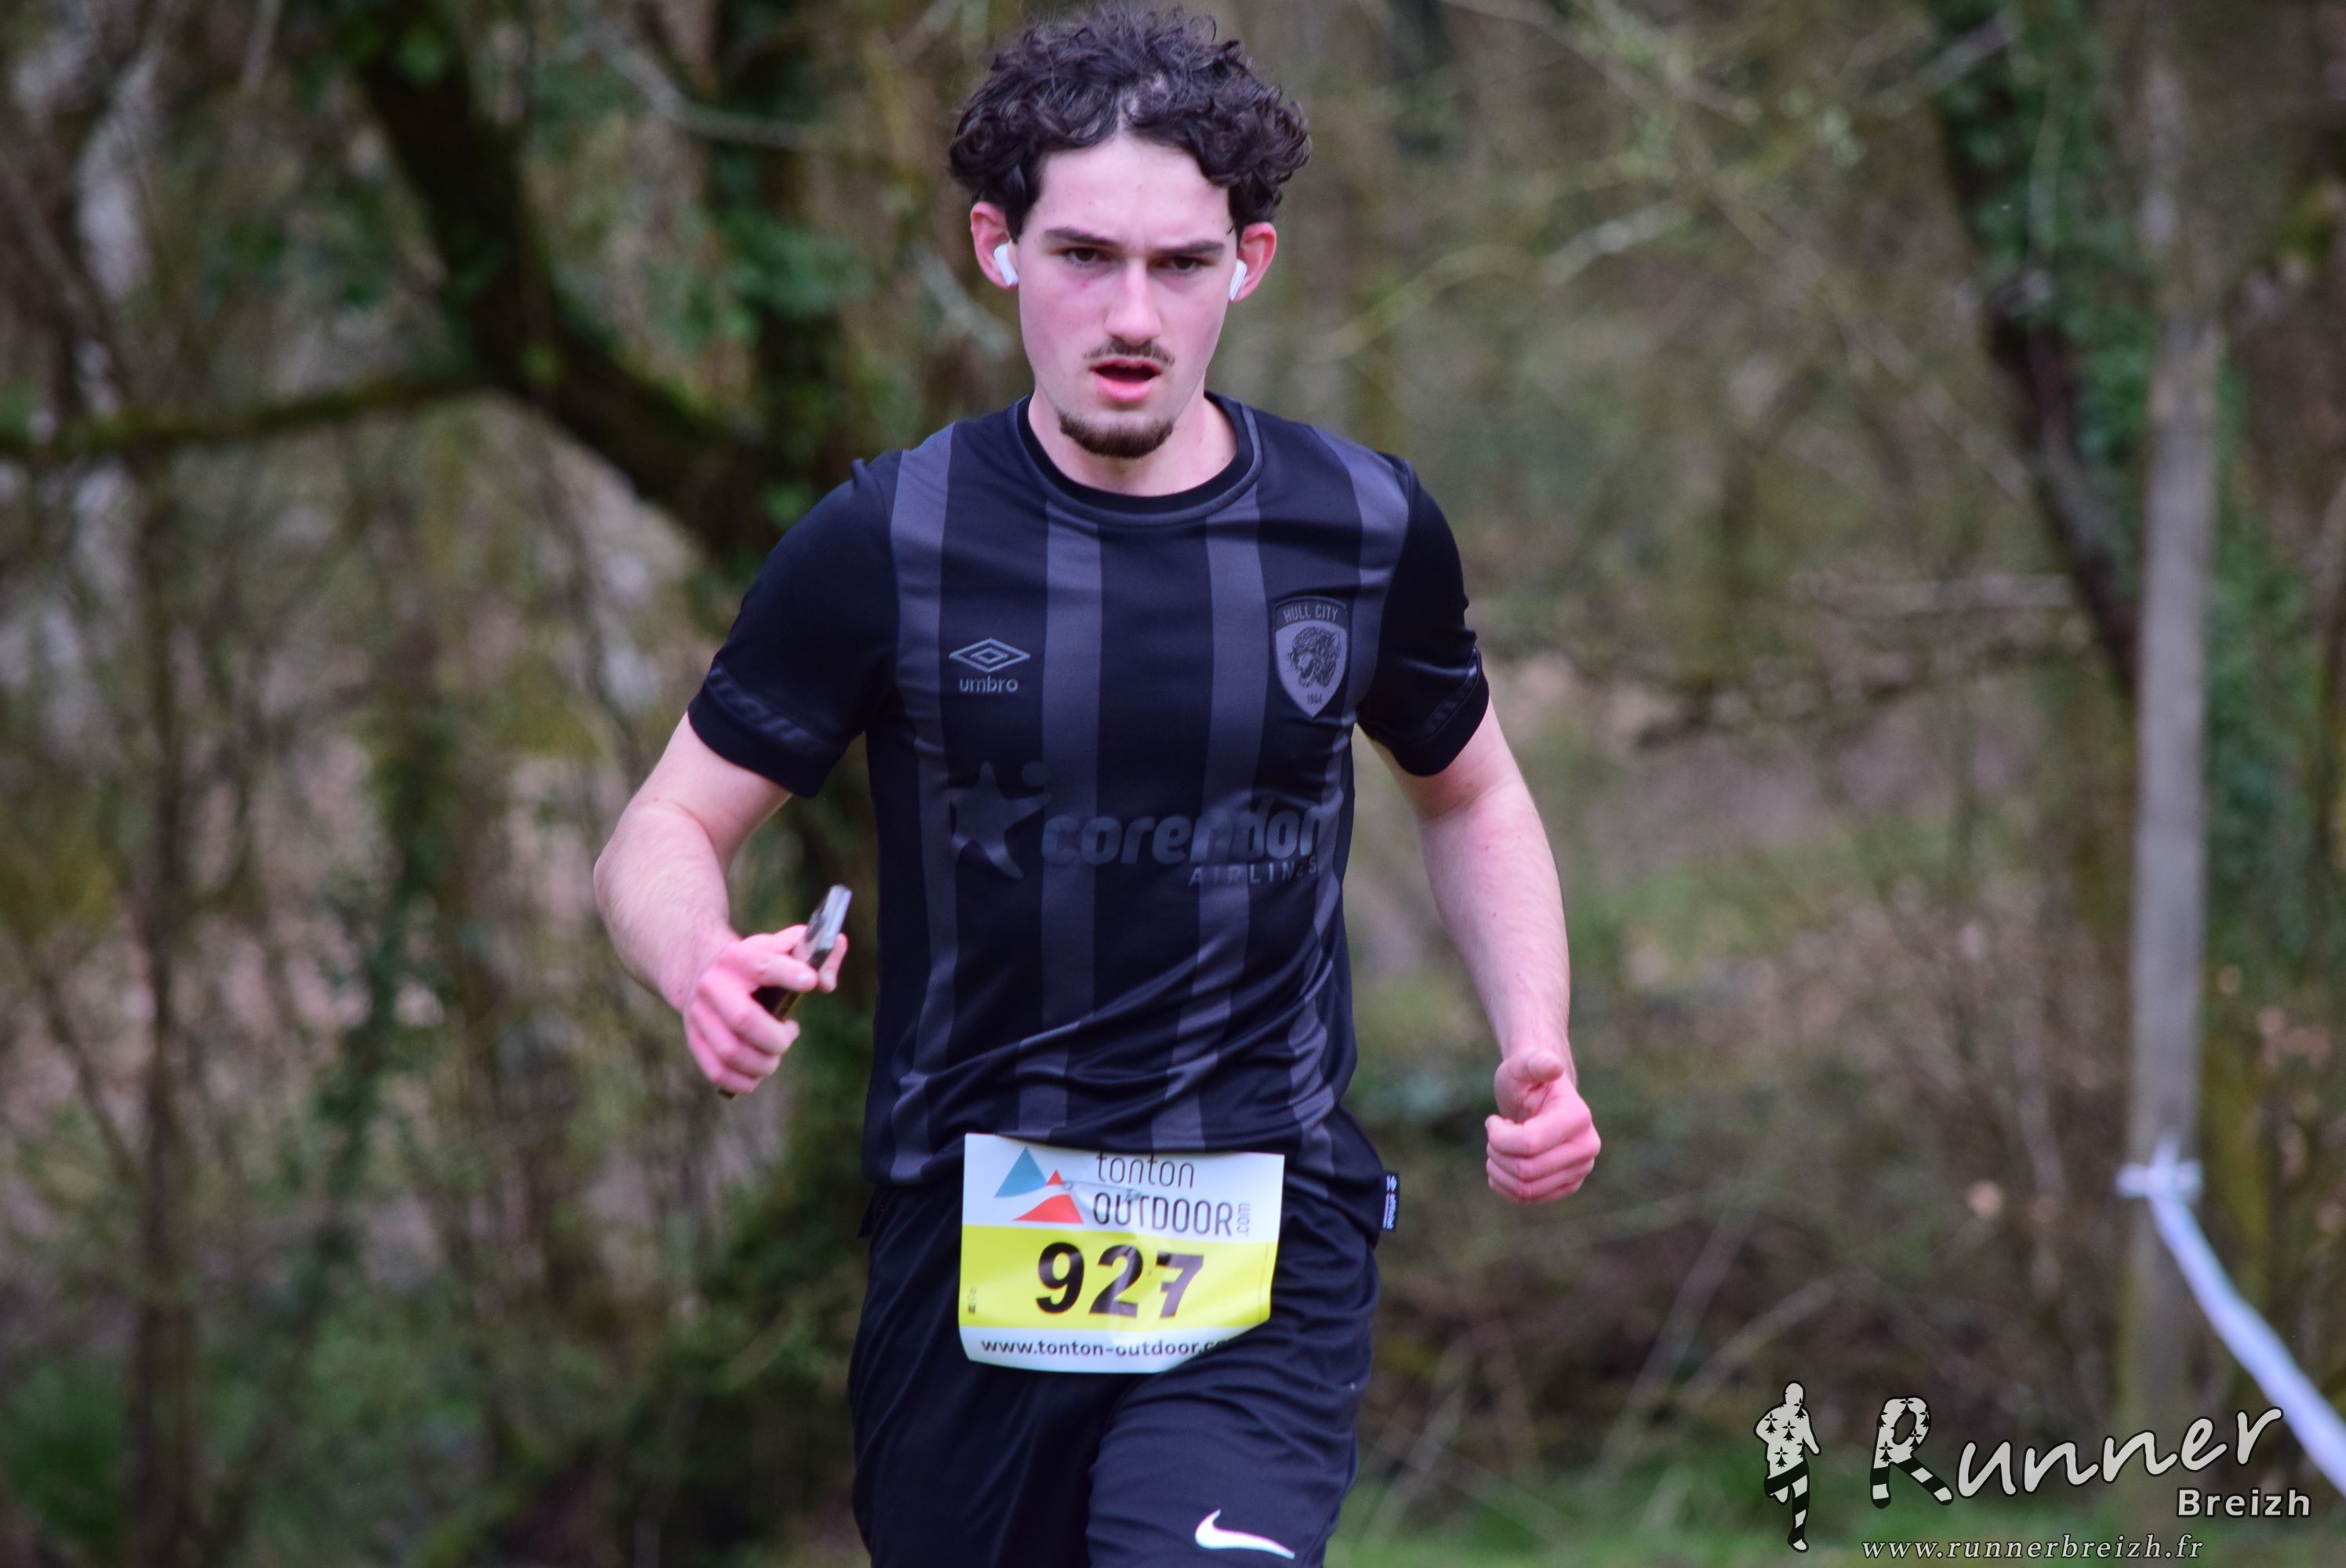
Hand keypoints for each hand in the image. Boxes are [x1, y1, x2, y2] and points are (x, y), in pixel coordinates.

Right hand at [685, 926, 848, 1094]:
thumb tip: (826, 982)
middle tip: (789, 1034)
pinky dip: (745, 1081)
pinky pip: (718, 1072)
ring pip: (730, 1052)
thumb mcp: (782, 945)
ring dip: (763, 1063)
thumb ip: (815, 952)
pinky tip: (758, 1070)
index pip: (763, 966)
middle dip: (777, 1038)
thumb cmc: (755, 961)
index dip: (789, 975)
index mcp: (738, 957)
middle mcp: (713, 985)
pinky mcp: (694, 1040)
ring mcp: (699, 1015)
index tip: (810, 983)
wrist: (698, 967)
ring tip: (774, 1054)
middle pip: (744, 1020)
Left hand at [1485, 1049, 1598, 1204]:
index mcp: (1578, 1117)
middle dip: (1497, 1154)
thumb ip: (1534, 1063)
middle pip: (1526, 1170)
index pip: (1529, 1144)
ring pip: (1527, 1189)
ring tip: (1496, 1149)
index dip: (1499, 1137)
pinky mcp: (1568, 1185)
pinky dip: (1505, 1186)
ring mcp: (1580, 1169)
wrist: (1538, 1099)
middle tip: (1493, 1136)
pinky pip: (1530, 1199)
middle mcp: (1587, 1147)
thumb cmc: (1527, 1079)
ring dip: (1499, 1171)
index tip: (1492, 1120)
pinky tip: (1501, 1165)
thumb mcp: (1522, 1066)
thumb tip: (1552, 1066)